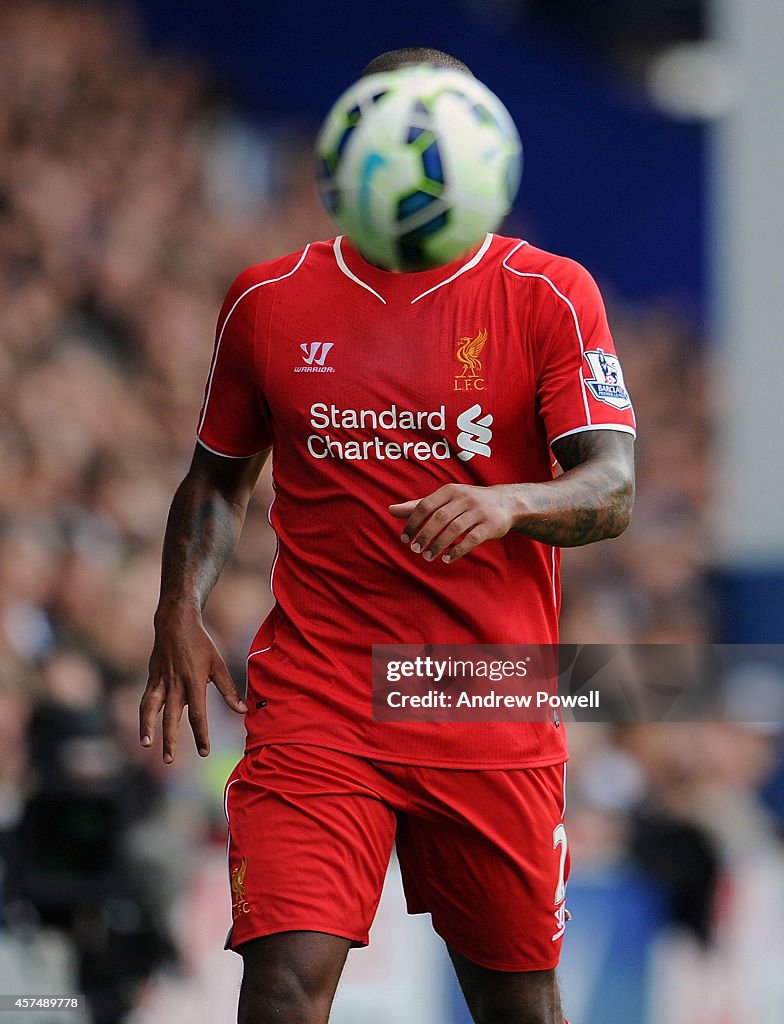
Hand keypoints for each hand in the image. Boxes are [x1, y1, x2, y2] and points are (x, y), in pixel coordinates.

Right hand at [139, 603, 246, 763]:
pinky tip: (144, 729)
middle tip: (170, 761)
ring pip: (151, 709)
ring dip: (147, 728)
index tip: (204, 752)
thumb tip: (242, 711)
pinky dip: (144, 715)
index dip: (201, 735)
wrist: (175, 621)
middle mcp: (175, 684)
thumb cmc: (201, 643)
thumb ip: (228, 689)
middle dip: (171, 740)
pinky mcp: (152, 678)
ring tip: (146, 746)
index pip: (198, 714)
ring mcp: (160, 681)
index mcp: (194, 681)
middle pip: (171, 717)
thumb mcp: (218, 664)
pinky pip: (146, 700)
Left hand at [388, 483, 519, 563]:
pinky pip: (472, 540)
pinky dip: (457, 550)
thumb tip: (390, 510)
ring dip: (439, 545)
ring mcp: (479, 512)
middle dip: (424, 535)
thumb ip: (418, 506)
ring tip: (428, 557)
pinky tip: (446, 558)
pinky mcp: (490, 526)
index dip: (413, 523)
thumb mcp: (444, 499)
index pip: (425, 506)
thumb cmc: (468, 502)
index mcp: (450, 491)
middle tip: (415, 550)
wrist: (506, 503)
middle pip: (439, 518)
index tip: (404, 539)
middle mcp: (464, 498)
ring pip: (455, 529)